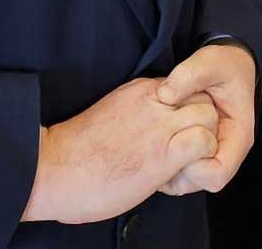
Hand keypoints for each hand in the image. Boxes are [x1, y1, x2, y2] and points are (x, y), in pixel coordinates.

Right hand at [21, 78, 219, 223]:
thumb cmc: (73, 153)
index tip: (176, 134)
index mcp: (138, 92)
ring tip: (187, 163)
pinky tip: (183, 173)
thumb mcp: (110, 117)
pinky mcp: (163, 153)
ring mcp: (159, 125)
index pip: (184, 88)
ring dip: (207, 140)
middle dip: (203, 122)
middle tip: (189, 150)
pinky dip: (203, 158)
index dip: (187, 112)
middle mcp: (153, 101)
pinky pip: (204, 142)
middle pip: (203, 96)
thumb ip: (136, 116)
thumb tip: (150, 131)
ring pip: (209, 115)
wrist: (51, 169)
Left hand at [154, 41, 257, 194]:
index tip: (178, 142)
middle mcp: (226, 150)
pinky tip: (155, 141)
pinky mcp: (199, 149)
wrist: (229, 64)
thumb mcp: (210, 63)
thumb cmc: (223, 66)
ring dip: (169, 168)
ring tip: (153, 145)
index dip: (195, 167)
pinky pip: (181, 169)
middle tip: (158, 147)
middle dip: (176, 170)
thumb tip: (164, 95)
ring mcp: (212, 152)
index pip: (218, 174)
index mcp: (237, 137)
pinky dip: (166, 161)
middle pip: (200, 183)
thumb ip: (190, 75)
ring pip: (188, 181)